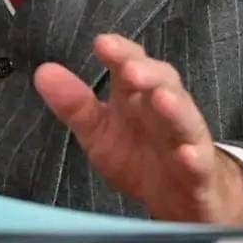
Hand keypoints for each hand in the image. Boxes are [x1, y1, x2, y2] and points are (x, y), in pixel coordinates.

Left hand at [33, 33, 242, 224]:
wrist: (180, 198)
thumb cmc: (138, 154)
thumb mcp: (99, 131)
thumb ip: (74, 103)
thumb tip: (42, 71)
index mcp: (137, 94)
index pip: (131, 62)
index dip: (120, 51)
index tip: (102, 43)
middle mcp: (164, 107)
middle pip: (162, 82)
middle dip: (148, 73)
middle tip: (129, 70)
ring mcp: (185, 138)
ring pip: (184, 117)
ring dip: (175, 107)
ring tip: (161, 99)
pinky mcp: (199, 171)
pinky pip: (199, 162)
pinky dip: (194, 156)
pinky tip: (185, 153)